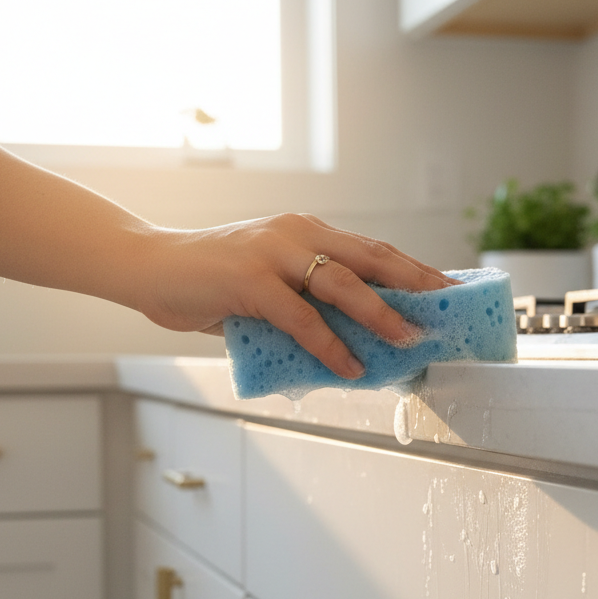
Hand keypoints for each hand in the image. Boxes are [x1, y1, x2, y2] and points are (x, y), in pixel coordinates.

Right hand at [142, 214, 459, 378]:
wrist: (149, 266)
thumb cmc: (212, 279)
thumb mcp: (271, 284)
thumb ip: (309, 303)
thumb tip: (354, 343)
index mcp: (308, 231)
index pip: (373, 249)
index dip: (415, 269)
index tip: (448, 289)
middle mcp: (297, 233)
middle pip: (372, 257)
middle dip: (416, 283)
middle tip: (447, 308)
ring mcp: (273, 252)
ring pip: (343, 283)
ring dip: (381, 314)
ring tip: (410, 338)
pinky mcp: (249, 280)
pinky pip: (301, 318)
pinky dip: (329, 345)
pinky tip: (349, 367)